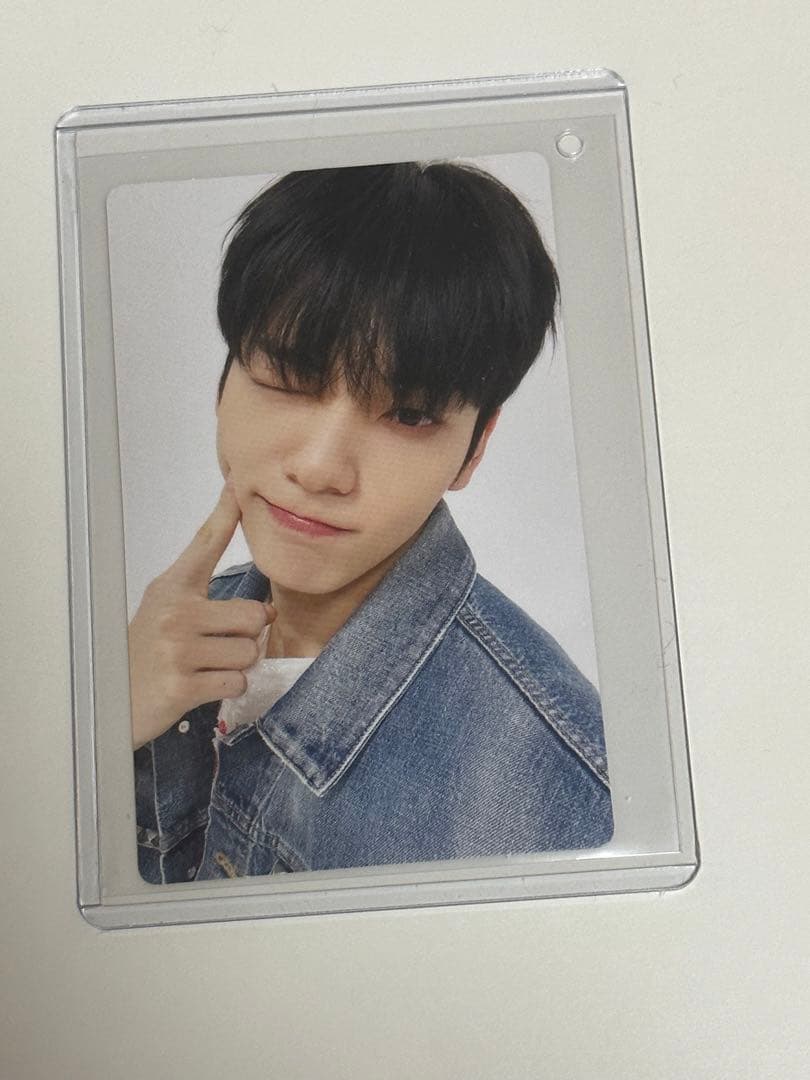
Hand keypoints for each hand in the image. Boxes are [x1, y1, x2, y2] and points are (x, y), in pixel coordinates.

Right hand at [128, 480, 273, 748]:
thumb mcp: (166, 610)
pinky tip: (203, 684)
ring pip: (249, 652)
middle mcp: (175, 613)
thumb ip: (211, 602)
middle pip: (254, 615)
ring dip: (237, 665)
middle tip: (217, 646)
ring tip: (206, 666)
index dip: (225, 511)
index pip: (206, 542)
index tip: (237, 484)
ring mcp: (177, 649)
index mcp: (172, 588)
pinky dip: (228, 687)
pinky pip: (236, 681)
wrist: (112, 702)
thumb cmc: (144, 654)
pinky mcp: (182, 684)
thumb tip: (267, 609)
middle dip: (247, 637)